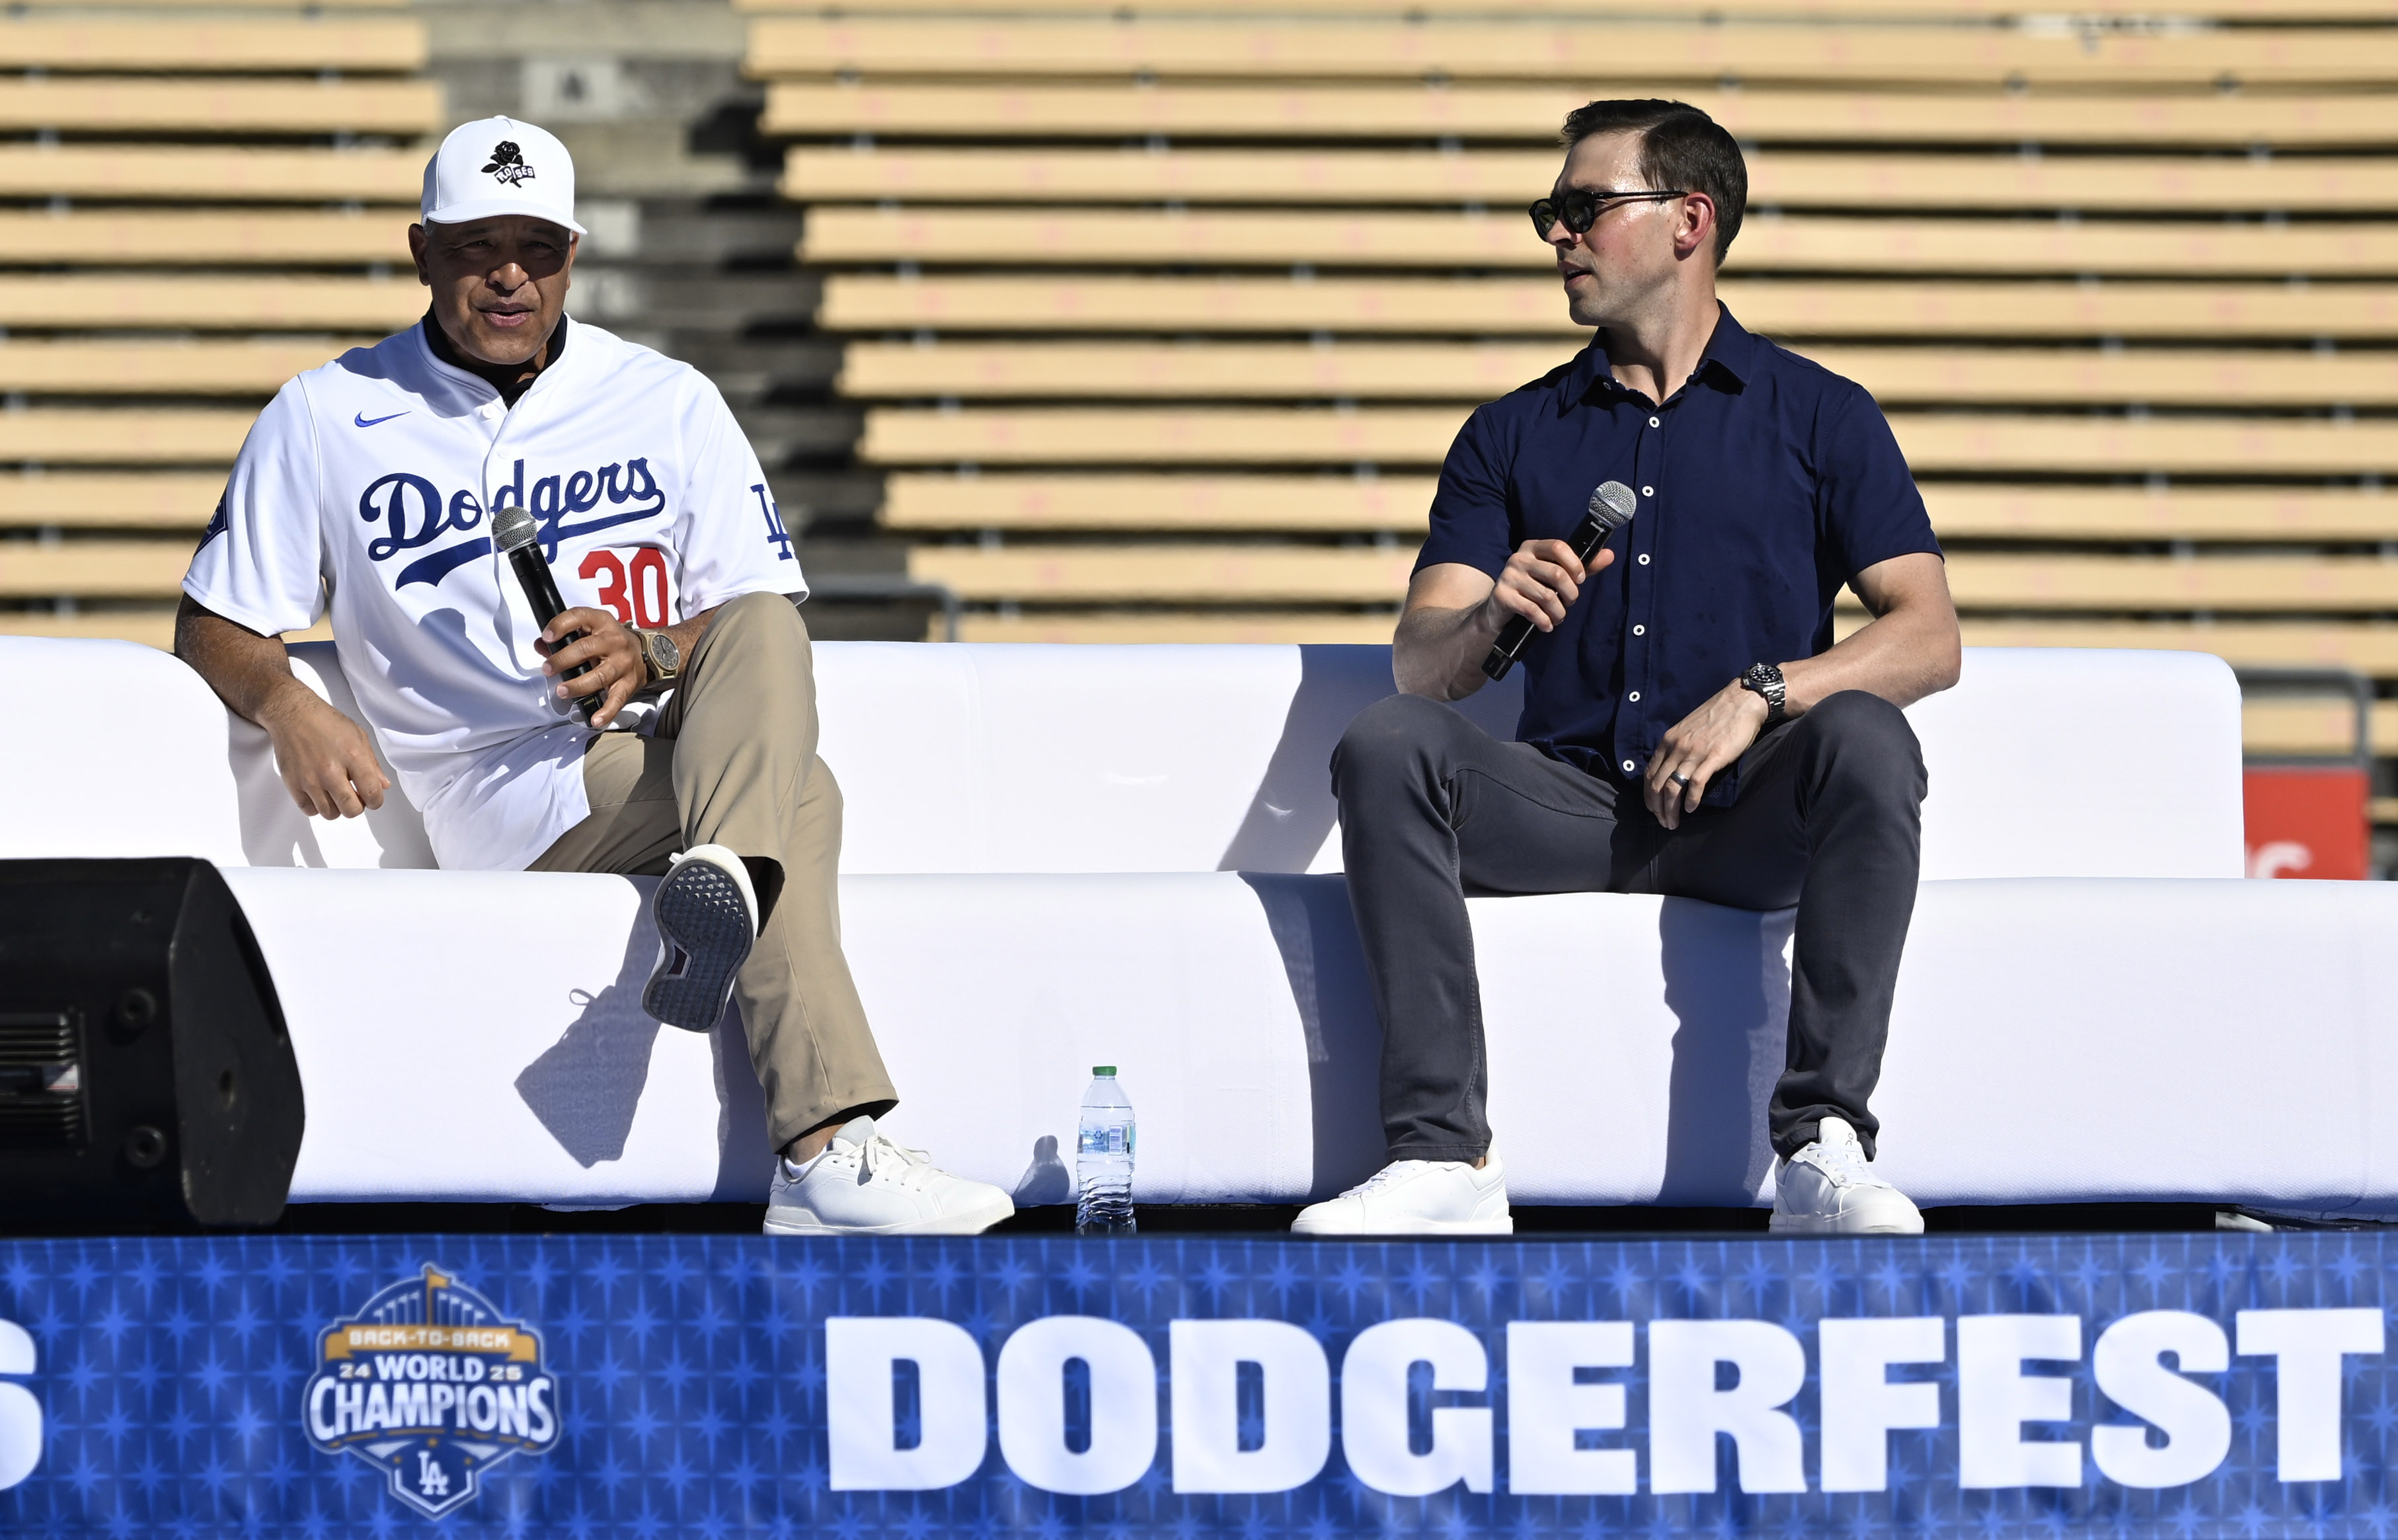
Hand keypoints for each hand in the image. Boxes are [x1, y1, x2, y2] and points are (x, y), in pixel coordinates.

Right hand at [257, 689, 388, 819]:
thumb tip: (383, 786)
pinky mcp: (293, 784)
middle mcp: (330, 771)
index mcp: (353, 757)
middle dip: (357, 806)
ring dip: (337, 808)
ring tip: (336, 793)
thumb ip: (372, 764)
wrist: (293, 715)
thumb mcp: (359, 736)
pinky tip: (321, 793)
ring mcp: (309, 780)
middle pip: (351, 810)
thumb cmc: (327, 722)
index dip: (376, 801)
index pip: (372, 794)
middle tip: (355, 796)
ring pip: (330, 814)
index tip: (373, 798)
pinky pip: (309, 810)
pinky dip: (317, 806)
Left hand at [537, 606, 644, 727]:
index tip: (547, 637)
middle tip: (548, 669)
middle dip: (563, 660)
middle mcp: (614, 641)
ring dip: (578, 685)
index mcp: (602, 622)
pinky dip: (606, 711)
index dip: (561, 626)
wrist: (645, 653)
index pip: (579, 617)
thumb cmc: (610, 641)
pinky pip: (617, 699)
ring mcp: (623, 664)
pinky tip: (595, 719)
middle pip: (586, 649)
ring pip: (599, 676)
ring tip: (562, 691)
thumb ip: (564, 637)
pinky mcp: (629, 684)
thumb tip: (541, 646)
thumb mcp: (589, 631)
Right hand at [1479, 539, 1616, 635]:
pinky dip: (1545, 621)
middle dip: (1570, 594)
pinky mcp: (1503, 595)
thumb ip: (1583, 566)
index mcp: (1532, 547)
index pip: (1558, 546)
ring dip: (1559, 612)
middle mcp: (1519, 558)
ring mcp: (1509, 576)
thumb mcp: (1557, 575)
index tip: (1580, 580)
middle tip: (1570, 603)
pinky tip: (1547, 625)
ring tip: (1558, 617)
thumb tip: (1610, 555)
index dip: (1575, 564)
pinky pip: (1532, 610)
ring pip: (1547, 596)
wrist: (1499, 610)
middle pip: (1556, 574)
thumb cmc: (1533, 589)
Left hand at [1643, 680, 1769, 829]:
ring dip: (1670, 809)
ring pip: (1672, 787)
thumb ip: (1677, 747)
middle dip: (1657, 808)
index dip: (1648, 795)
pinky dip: (1690, 800)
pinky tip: (1690, 809)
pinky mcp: (1713, 757)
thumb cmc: (1717, 717)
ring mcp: (1694, 752)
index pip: (1649, 774)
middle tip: (1663, 822)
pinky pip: (1695, 784)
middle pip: (1657, 784)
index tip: (1653, 809)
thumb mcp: (1687, 730)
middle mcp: (1676, 747)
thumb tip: (1671, 769)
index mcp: (1668, 741)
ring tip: (1673, 823)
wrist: (1742, 702)